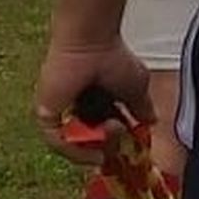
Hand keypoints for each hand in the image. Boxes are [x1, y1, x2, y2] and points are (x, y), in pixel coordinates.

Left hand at [35, 38, 153, 164]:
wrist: (90, 45)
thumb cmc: (114, 58)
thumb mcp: (137, 88)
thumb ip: (143, 108)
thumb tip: (151, 122)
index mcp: (98, 98)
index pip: (106, 128)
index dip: (118, 139)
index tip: (130, 147)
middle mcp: (79, 106)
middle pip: (92, 139)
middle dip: (110, 143)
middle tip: (122, 133)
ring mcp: (63, 112)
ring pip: (77, 144)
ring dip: (99, 145)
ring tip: (113, 128)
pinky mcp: (47, 117)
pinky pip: (59, 143)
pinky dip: (78, 152)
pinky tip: (95, 153)